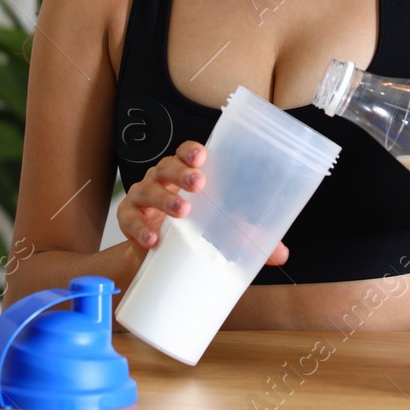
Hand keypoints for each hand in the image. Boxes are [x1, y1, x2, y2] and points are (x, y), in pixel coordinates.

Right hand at [115, 141, 290, 264]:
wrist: (163, 257)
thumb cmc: (197, 229)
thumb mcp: (225, 229)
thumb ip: (250, 237)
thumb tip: (281, 255)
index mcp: (186, 173)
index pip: (186, 152)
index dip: (191, 151)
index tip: (202, 157)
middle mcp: (162, 179)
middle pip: (167, 167)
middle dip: (181, 173)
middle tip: (198, 184)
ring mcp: (143, 197)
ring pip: (147, 188)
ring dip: (163, 197)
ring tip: (182, 211)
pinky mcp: (129, 219)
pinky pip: (129, 218)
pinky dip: (139, 228)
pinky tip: (153, 239)